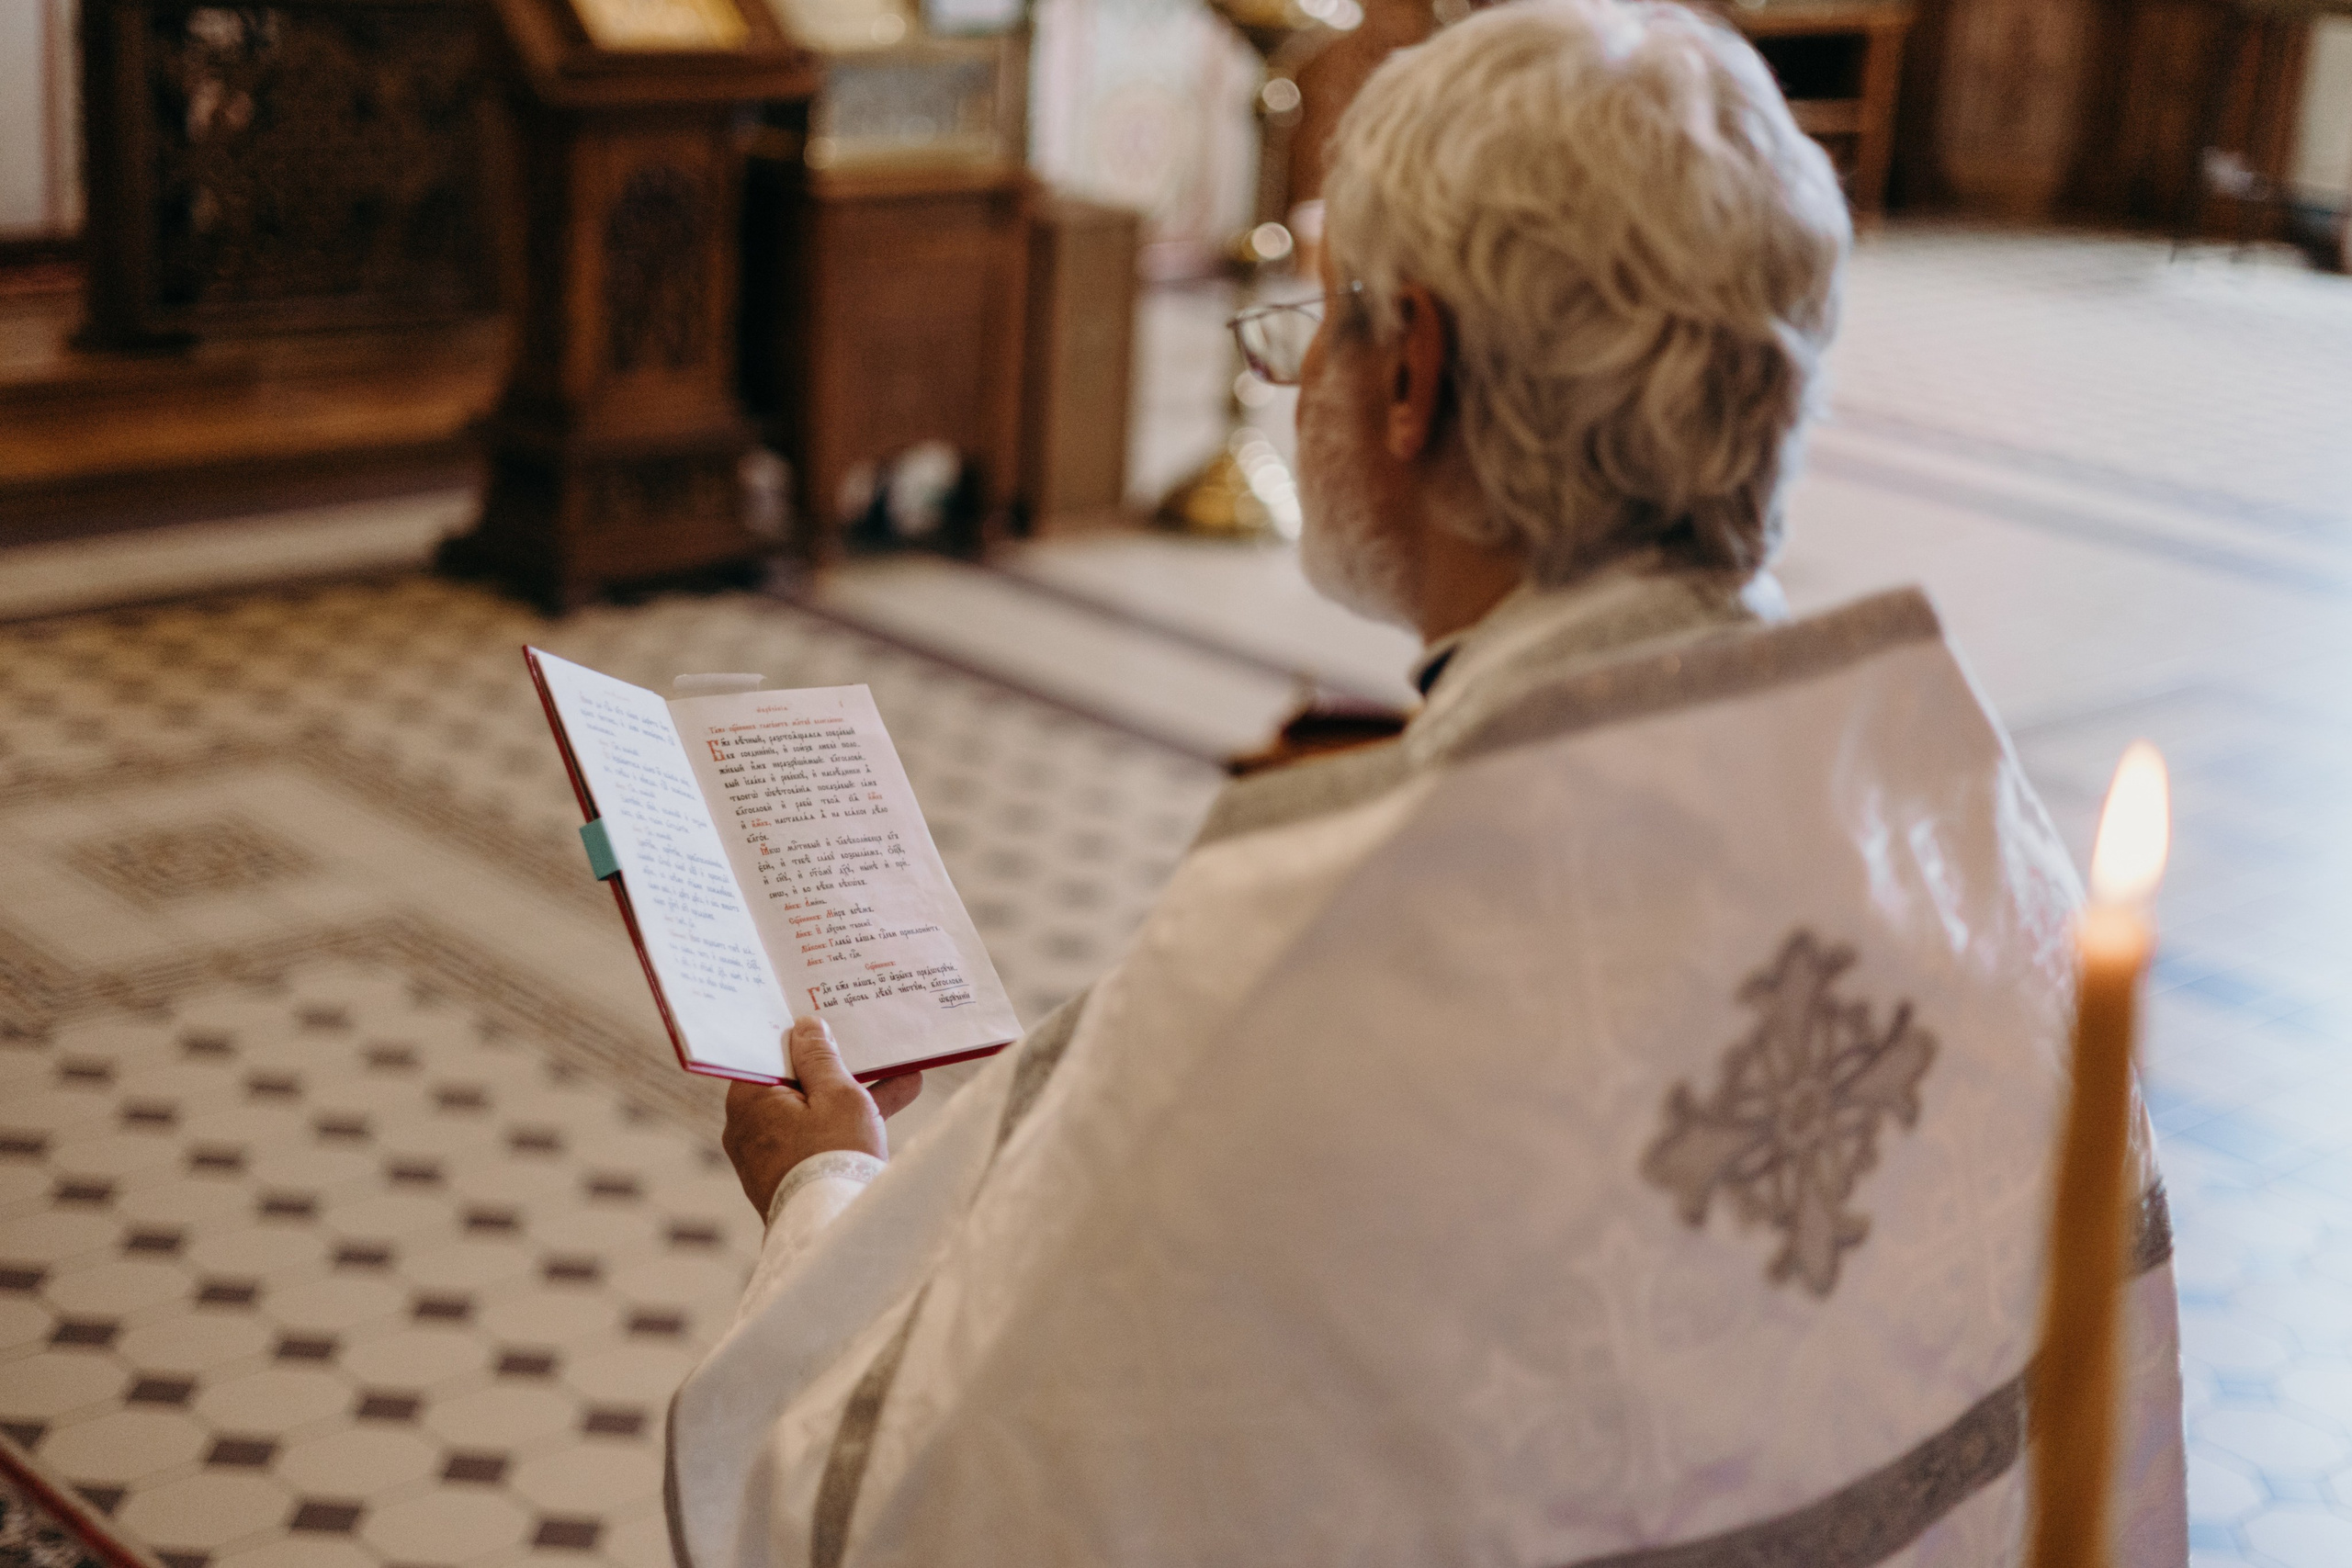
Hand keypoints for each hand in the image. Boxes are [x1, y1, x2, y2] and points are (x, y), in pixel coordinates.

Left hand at [721, 1016, 922, 1216]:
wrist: (831, 1230)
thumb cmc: (833, 1155)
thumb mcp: (837, 1094)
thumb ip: (820, 1057)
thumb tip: (805, 1027)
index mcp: (748, 1098)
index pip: (770, 1053)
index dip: (803, 1037)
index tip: (830, 1022)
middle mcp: (747, 1126)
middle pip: (795, 1083)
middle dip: (840, 1068)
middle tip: (869, 1047)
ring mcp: (766, 1154)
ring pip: (813, 1111)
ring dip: (855, 1096)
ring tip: (906, 1077)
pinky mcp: (786, 1176)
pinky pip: (817, 1137)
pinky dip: (848, 1124)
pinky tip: (897, 1102)